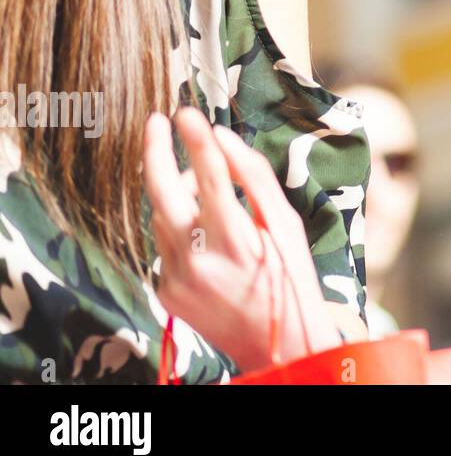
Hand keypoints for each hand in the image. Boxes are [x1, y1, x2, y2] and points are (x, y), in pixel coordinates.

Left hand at [143, 107, 342, 373]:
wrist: (278, 344)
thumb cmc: (290, 276)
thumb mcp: (286, 224)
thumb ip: (253, 178)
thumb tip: (223, 138)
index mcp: (236, 240)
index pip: (209, 175)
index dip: (196, 138)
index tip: (186, 111)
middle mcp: (198, 260)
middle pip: (162, 192)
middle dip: (155, 151)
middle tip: (157, 121)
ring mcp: (175, 279)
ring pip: (161, 216)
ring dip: (177, 192)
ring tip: (203, 187)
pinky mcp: (164, 292)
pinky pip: (164, 245)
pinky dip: (180, 228)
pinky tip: (205, 234)